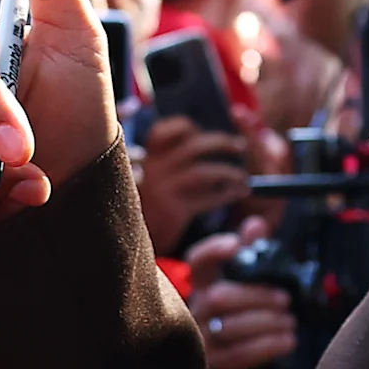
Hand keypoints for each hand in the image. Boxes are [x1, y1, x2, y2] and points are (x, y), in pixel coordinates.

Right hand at [135, 112, 249, 256]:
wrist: (126, 242)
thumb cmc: (145, 209)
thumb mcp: (146, 180)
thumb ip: (164, 163)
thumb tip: (199, 145)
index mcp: (145, 158)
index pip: (162, 131)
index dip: (184, 126)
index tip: (200, 130)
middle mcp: (152, 169)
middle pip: (192, 146)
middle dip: (221, 142)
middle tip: (239, 145)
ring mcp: (162, 189)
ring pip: (203, 172)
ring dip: (229, 172)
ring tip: (242, 177)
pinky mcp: (172, 209)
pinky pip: (207, 198)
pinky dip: (227, 193)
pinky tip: (236, 193)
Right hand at [184, 219, 293, 368]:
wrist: (244, 362)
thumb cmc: (248, 313)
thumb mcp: (251, 281)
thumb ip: (253, 251)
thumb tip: (255, 224)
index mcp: (204, 284)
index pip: (197, 262)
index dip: (213, 252)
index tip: (236, 245)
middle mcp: (196, 309)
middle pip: (217, 297)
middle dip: (256, 296)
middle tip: (284, 299)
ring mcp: (201, 339)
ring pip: (228, 327)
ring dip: (266, 322)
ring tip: (289, 320)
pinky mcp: (215, 365)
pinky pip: (239, 354)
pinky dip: (268, 345)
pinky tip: (288, 339)